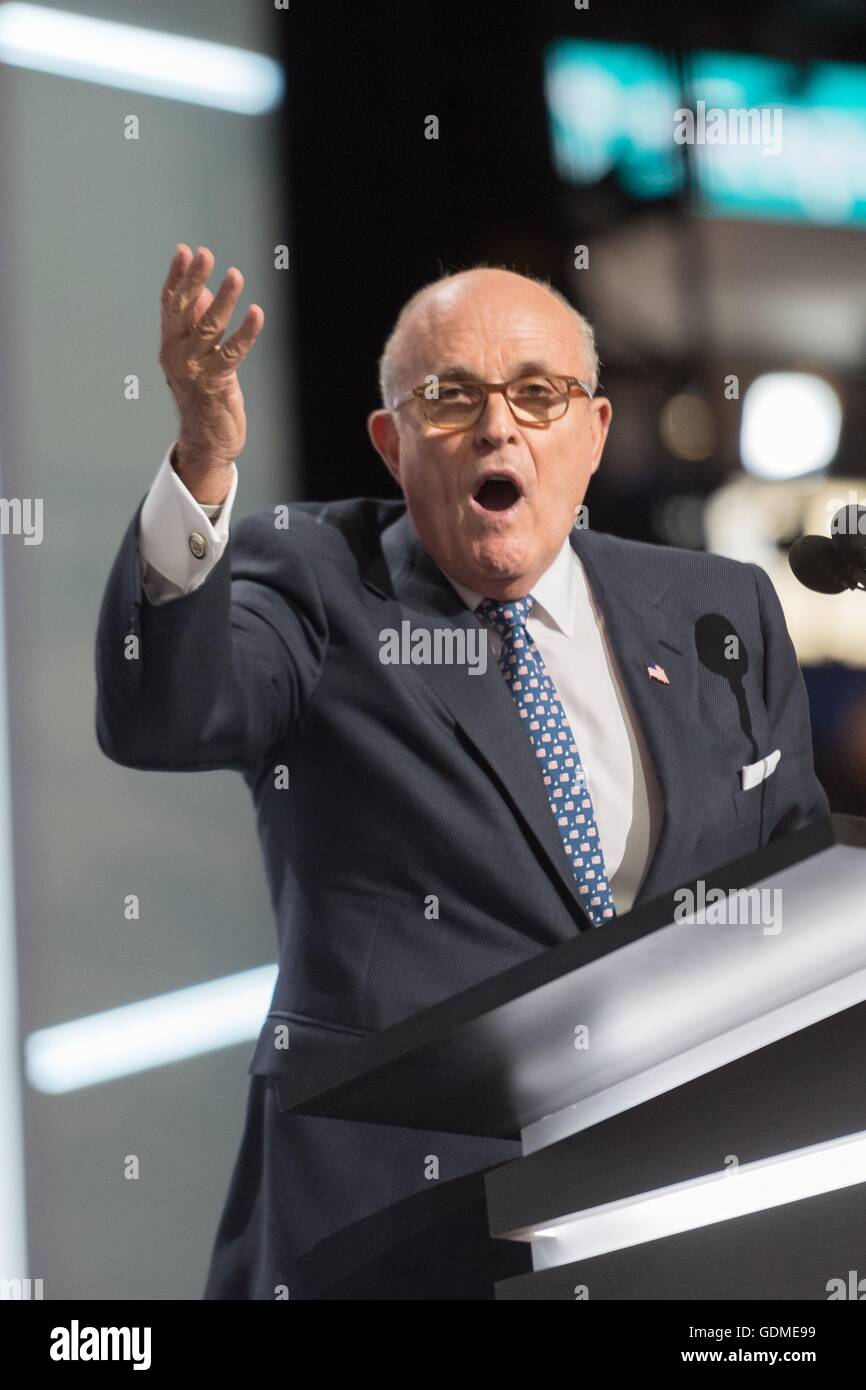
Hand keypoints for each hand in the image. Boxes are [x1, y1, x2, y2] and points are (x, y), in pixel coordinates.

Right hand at [159, 244, 263, 500]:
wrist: (206, 441)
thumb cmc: (204, 395)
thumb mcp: (199, 357)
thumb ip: (199, 327)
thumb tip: (204, 294)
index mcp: (170, 343)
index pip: (170, 303)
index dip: (177, 276)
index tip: (185, 250)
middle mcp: (177, 354)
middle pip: (184, 310)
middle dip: (195, 280)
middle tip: (206, 255)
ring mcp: (194, 370)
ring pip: (208, 328)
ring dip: (223, 300)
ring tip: (235, 275)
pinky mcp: (215, 384)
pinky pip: (232, 353)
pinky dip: (246, 332)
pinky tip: (257, 313)